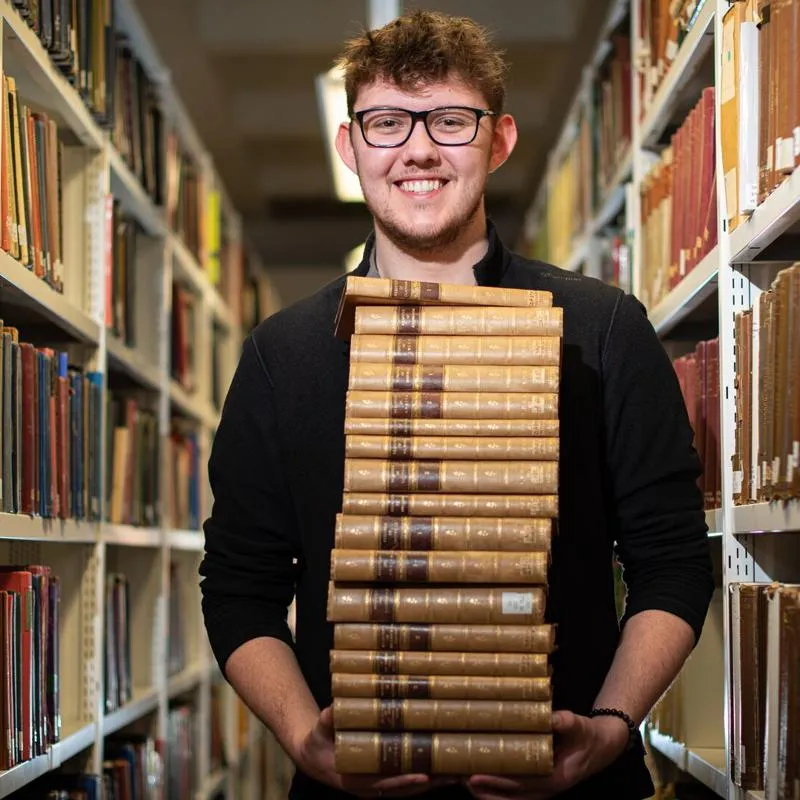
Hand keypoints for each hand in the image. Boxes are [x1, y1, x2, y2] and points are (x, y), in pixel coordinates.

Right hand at [295, 706, 456, 797]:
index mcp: (356, 780)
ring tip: (457, 770)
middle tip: (454, 774)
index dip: (404, 781)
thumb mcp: (319, 731)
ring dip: (434, 780)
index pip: (385, 784)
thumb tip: (333, 708)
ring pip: (411, 787)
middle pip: (405, 789)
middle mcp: (371, 787)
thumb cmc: (317, 742)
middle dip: (430, 783)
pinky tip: (443, 764)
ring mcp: (379, 784)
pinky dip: (426, 773)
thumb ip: (326, 721)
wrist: (314, 756)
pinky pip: (408, 777)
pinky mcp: (385, 777)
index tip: (424, 776)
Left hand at [464, 710, 629, 798]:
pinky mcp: (539, 785)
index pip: (521, 784)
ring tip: (466, 782)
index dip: (498, 782)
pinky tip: (482, 782)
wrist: (601, 746)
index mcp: (556, 779)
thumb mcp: (578, 725)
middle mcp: (548, 790)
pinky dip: (498, 792)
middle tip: (463, 779)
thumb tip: (551, 716)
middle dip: (487, 791)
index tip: (476, 775)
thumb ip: (566, 722)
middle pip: (512, 799)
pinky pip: (516, 795)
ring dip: (489, 794)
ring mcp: (543, 790)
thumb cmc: (587, 734)